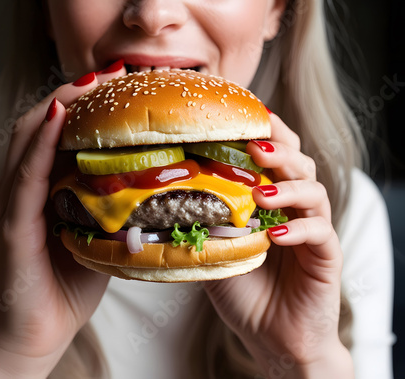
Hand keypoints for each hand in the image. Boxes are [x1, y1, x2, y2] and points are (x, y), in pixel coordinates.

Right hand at [0, 64, 126, 377]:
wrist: (37, 335)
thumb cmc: (68, 286)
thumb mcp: (96, 237)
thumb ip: (110, 208)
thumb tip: (149, 184)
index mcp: (38, 191)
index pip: (54, 134)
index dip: (80, 105)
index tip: (113, 84)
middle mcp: (18, 191)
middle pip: (38, 126)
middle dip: (72, 96)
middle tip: (108, 74)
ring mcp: (11, 207)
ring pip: (28, 141)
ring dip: (58, 107)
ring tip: (88, 83)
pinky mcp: (11, 227)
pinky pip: (25, 177)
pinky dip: (40, 145)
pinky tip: (56, 118)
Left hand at [204, 113, 352, 377]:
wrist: (271, 335)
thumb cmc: (242, 290)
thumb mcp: (213, 252)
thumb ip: (198, 226)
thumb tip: (156, 206)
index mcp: (269, 200)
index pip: (272, 157)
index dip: (263, 134)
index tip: (245, 116)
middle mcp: (293, 207)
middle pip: (297, 162)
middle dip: (278, 148)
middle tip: (254, 145)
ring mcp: (312, 228)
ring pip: (313, 190)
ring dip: (288, 185)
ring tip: (261, 191)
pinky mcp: (325, 254)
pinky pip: (320, 232)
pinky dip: (300, 228)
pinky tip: (277, 234)